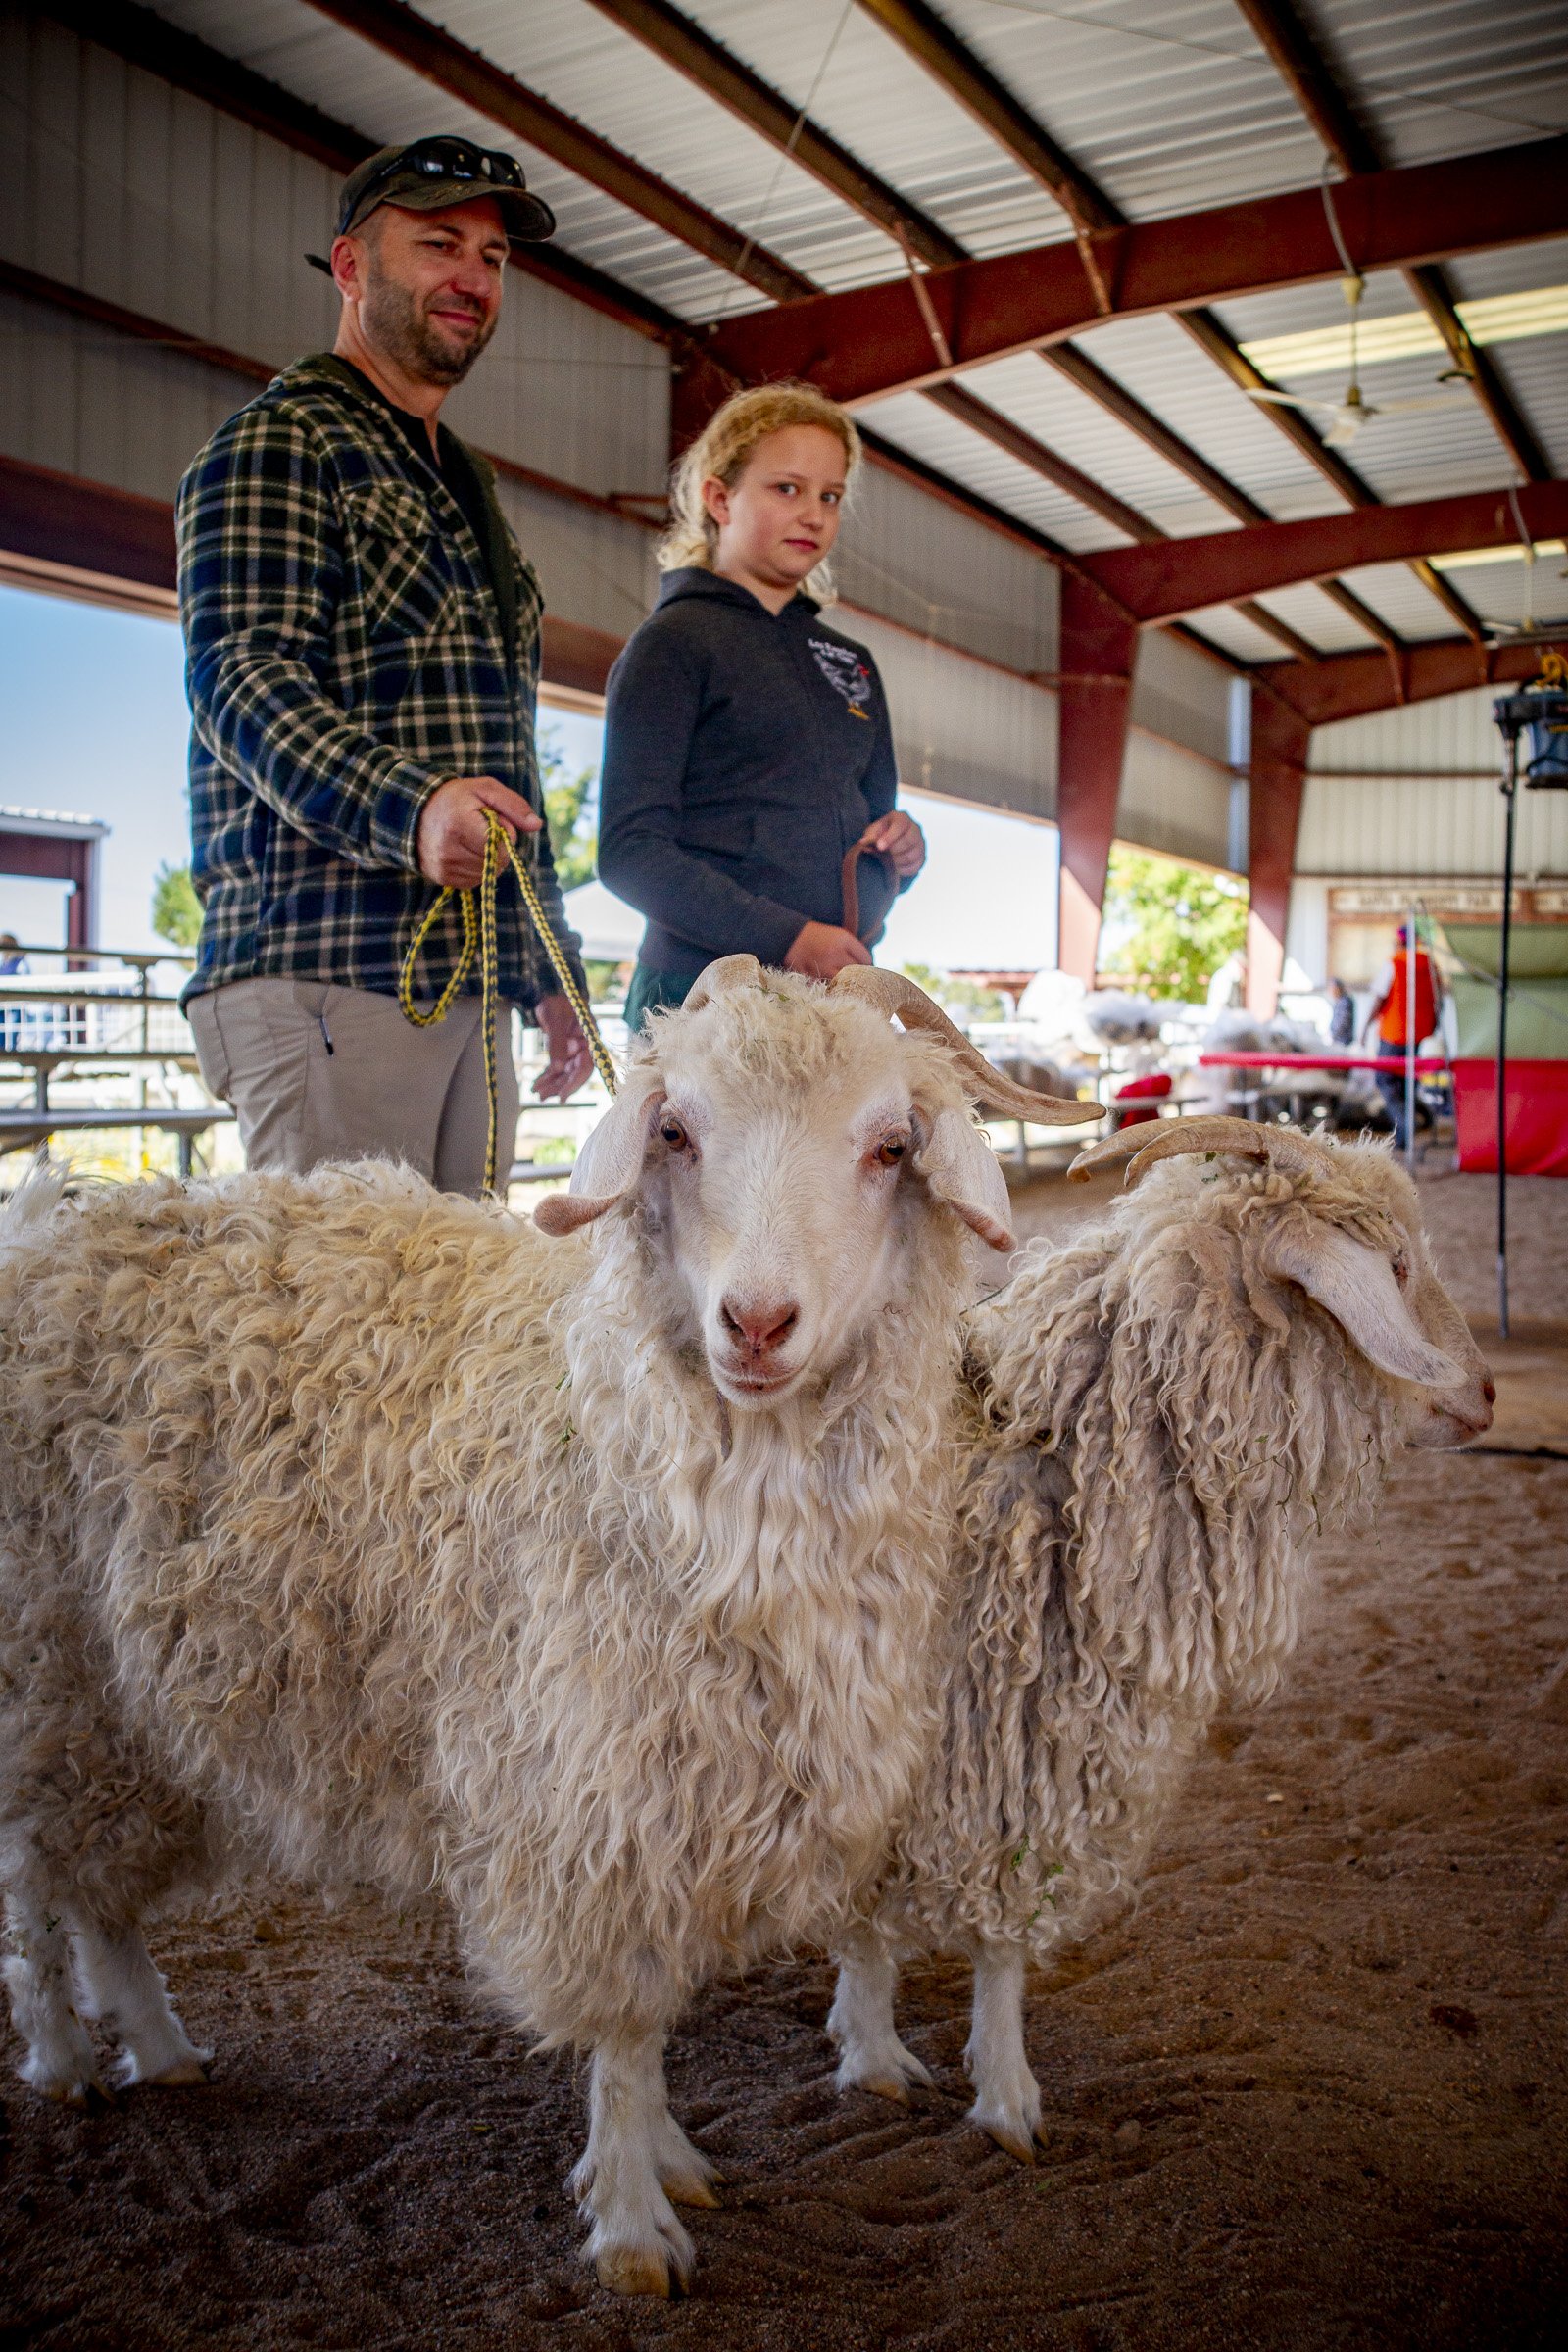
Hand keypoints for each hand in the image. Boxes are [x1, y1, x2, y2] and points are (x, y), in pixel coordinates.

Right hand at [417, 775, 540, 888]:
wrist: (416, 811)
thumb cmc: (456, 798)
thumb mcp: (486, 790)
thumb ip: (514, 805)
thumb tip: (536, 825)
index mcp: (459, 825)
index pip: (501, 847)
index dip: (504, 833)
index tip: (491, 819)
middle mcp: (448, 851)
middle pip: (497, 864)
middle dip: (496, 847)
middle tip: (479, 828)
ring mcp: (444, 867)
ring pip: (487, 874)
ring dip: (487, 859)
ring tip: (470, 838)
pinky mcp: (442, 879)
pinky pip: (474, 881)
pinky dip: (475, 868)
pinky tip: (463, 851)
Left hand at [533, 993, 592, 1100]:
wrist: (549, 993)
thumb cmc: (556, 1003)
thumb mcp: (556, 1022)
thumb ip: (557, 1044)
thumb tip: (558, 1069)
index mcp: (590, 1040)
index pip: (585, 1067)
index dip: (575, 1083)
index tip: (562, 1096)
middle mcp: (584, 1048)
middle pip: (574, 1073)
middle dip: (559, 1086)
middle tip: (542, 1097)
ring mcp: (574, 1051)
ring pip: (564, 1073)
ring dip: (551, 1084)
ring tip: (536, 1093)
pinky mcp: (563, 1051)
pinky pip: (556, 1068)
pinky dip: (547, 1076)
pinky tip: (537, 1085)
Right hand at [784, 921, 873, 979]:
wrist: (787, 935)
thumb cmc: (815, 935)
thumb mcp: (837, 934)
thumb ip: (852, 948)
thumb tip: (868, 965)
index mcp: (843, 939)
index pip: (866, 958)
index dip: (866, 964)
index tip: (862, 967)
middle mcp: (834, 953)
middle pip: (856, 971)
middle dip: (857, 975)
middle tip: (854, 977)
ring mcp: (821, 966)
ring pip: (842, 981)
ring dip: (843, 983)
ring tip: (842, 983)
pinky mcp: (809, 975)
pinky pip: (824, 987)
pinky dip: (828, 988)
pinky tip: (828, 986)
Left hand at [865, 811, 925, 878]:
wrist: (890, 844)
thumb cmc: (880, 834)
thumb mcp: (873, 831)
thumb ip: (870, 835)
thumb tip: (864, 842)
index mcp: (902, 818)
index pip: (900, 826)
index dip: (890, 837)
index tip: (880, 847)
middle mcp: (915, 828)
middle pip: (908, 841)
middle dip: (893, 850)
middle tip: (883, 855)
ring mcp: (921, 843)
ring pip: (912, 855)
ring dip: (897, 861)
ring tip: (887, 861)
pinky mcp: (922, 857)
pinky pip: (915, 866)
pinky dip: (903, 870)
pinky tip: (894, 867)